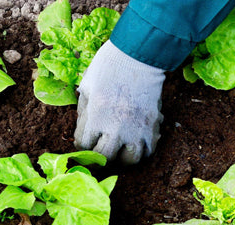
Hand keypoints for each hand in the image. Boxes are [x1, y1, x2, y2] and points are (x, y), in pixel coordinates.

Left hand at [74, 40, 165, 164]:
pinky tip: (135, 142)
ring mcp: (135, 128)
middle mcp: (115, 126)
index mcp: (95, 116)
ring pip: (129, 160)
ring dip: (122, 157)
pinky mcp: (152, 125)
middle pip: (104, 157)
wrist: (137, 54)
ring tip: (119, 148)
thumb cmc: (108, 66)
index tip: (85, 139)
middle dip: (99, 154)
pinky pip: (148, 150)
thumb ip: (84, 111)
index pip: (83, 145)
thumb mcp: (86, 86)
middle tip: (100, 147)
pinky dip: (141, 150)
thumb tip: (84, 128)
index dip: (82, 143)